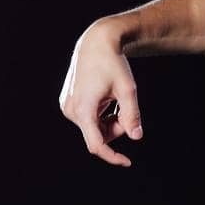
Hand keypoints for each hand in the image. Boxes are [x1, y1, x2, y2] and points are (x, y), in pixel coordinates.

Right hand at [59, 22, 142, 166]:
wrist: (96, 43)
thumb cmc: (113, 63)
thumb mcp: (127, 89)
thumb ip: (132, 115)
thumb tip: (136, 137)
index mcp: (84, 109)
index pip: (97, 145)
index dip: (112, 157)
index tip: (127, 162)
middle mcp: (71, 110)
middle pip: (99, 135)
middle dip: (116, 128)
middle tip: (126, 109)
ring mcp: (68, 107)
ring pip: (94, 128)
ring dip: (109, 122)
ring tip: (115, 100)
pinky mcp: (68, 103)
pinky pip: (89, 119)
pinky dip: (102, 116)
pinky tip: (106, 98)